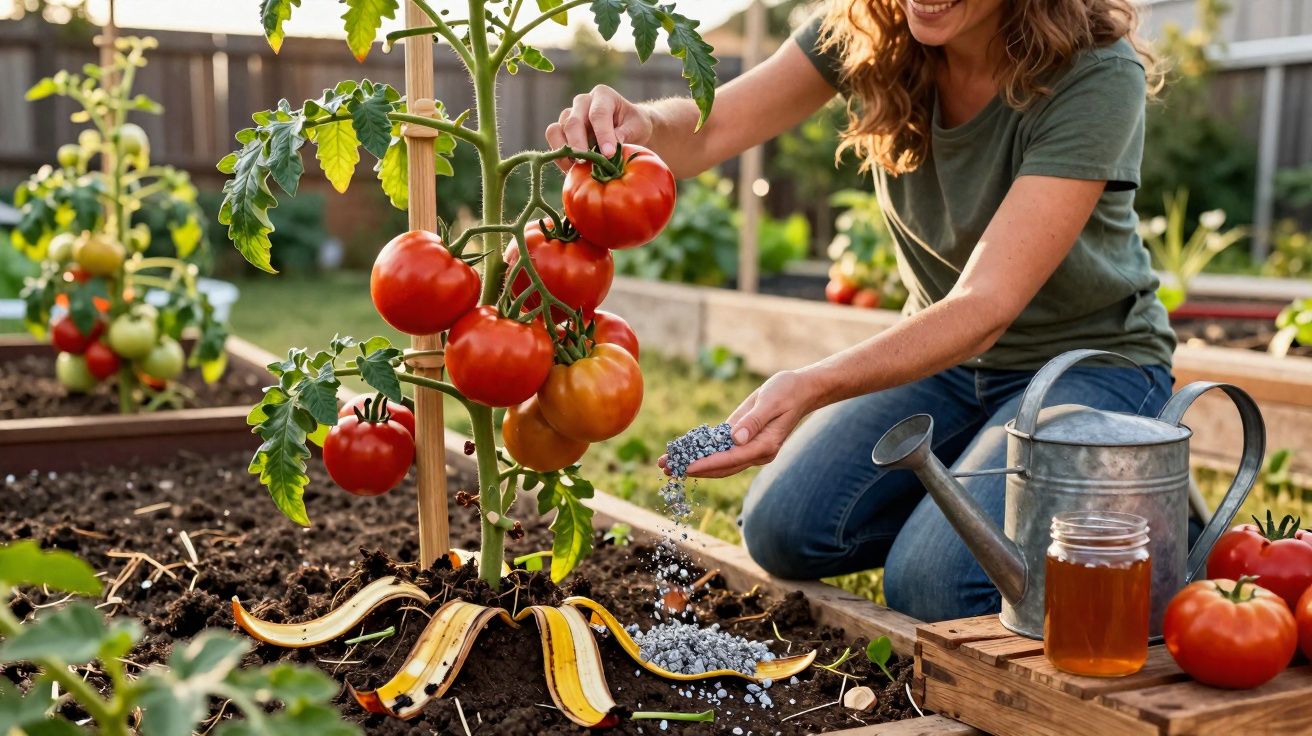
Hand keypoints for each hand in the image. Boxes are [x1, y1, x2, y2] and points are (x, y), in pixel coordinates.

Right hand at [545, 84, 652, 170]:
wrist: (628, 128)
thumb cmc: (634, 125)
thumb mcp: (637, 126)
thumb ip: (625, 134)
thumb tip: (610, 147)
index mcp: (602, 95)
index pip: (598, 113)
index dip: (602, 134)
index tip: (608, 154)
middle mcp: (582, 103)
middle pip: (573, 122)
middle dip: (578, 144)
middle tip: (585, 162)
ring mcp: (569, 116)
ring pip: (556, 130)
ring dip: (564, 151)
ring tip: (576, 168)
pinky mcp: (561, 131)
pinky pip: (553, 142)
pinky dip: (559, 157)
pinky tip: (571, 169)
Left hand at [658, 370, 820, 478]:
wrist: (801, 389)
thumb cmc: (787, 392)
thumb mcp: (771, 401)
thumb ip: (754, 420)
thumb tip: (736, 438)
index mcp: (764, 446)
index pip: (730, 459)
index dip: (707, 464)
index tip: (686, 467)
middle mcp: (756, 452)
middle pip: (721, 467)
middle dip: (692, 468)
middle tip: (665, 469)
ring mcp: (750, 449)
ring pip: (718, 462)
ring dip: (692, 463)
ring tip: (666, 464)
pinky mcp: (743, 440)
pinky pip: (720, 450)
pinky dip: (701, 452)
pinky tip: (682, 452)